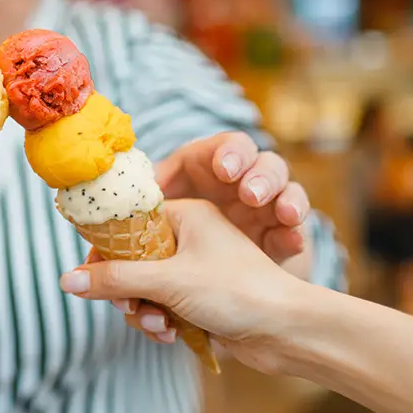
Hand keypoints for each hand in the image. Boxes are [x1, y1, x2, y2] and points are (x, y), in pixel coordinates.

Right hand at [60, 199, 305, 374]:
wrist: (289, 331)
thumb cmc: (238, 291)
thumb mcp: (168, 281)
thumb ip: (115, 280)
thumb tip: (67, 279)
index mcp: (187, 214)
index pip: (130, 225)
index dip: (107, 251)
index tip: (90, 276)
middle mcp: (192, 236)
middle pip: (134, 260)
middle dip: (126, 290)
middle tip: (129, 308)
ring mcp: (198, 268)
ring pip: (148, 287)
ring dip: (145, 310)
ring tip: (159, 326)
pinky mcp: (204, 297)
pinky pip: (165, 305)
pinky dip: (162, 321)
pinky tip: (171, 336)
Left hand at [156, 132, 308, 262]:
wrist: (206, 267)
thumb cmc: (178, 227)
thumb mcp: (163, 207)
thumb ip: (145, 198)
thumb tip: (114, 196)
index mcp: (217, 166)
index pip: (231, 146)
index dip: (230, 153)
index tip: (225, 169)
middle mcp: (248, 180)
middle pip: (265, 164)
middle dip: (261, 176)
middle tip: (250, 195)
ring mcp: (270, 207)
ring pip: (289, 190)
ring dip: (288, 200)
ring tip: (285, 215)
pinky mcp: (284, 235)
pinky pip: (297, 231)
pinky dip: (296, 236)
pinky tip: (291, 241)